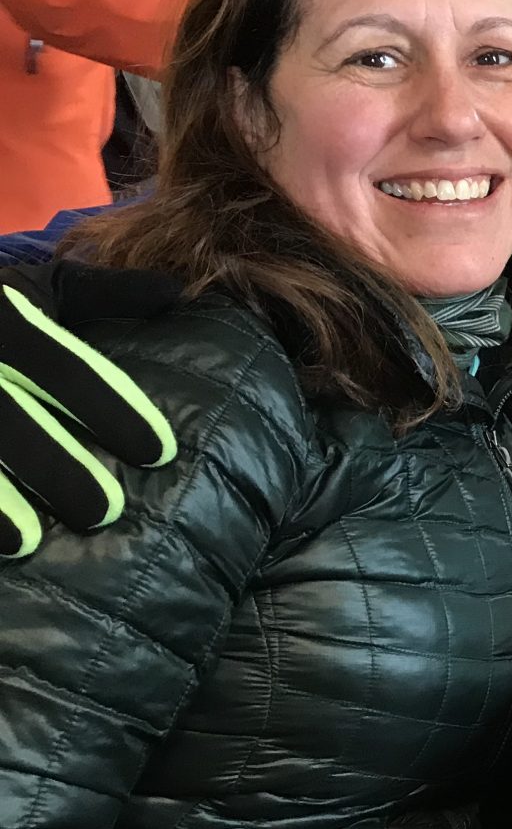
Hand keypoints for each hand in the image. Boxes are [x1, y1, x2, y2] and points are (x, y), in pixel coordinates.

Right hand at [0, 280, 175, 557]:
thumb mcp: (33, 288)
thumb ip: (101, 293)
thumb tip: (176, 293)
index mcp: (4, 318)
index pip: (64, 368)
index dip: (112, 409)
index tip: (160, 452)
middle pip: (9, 422)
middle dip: (56, 468)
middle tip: (104, 511)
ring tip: (30, 541)